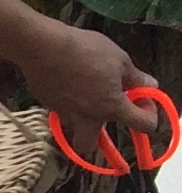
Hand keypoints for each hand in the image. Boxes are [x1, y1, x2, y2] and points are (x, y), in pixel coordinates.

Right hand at [16, 17, 146, 143]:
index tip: (143, 100)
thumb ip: (136, 77)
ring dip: (80, 115)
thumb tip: (149, 85)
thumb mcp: (120, 59)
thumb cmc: (83, 51)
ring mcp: (63, 112)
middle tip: (103, 114)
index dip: (149, 114)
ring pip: (72, 125)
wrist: (42, 46)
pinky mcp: (46, 102)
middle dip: (96, 139)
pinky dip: (66, 99)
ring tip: (83, 92)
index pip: (143, 125)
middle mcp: (86, 117)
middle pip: (88, 146)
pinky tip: (67, 80)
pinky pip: (60, 108)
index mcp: (111, 106)